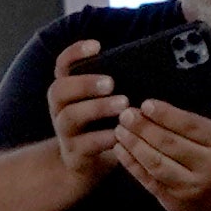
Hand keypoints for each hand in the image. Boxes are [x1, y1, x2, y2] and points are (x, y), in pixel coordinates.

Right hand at [46, 39, 126, 185]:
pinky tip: (121, 132)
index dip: (75, 53)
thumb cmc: (105, 122)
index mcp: (69, 89)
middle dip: (85, 83)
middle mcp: (61, 108)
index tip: (97, 46)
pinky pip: (85, 144)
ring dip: (97, 108)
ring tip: (123, 104)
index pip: (63, 64)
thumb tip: (151, 59)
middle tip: (111, 83)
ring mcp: (65, 131)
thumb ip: (118, 80)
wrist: (88, 164)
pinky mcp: (74, 153)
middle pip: (59, 90)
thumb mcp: (107, 99)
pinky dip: (104, 137)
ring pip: (70, 116)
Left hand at [113, 98, 210, 210]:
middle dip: (144, 128)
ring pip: (156, 163)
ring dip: (134, 145)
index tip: (147, 104)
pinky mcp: (172, 202)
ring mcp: (188, 187)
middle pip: (170, 144)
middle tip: (126, 115)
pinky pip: (148, 180)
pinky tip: (120, 149)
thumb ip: (194, 129)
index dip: (167, 114)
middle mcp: (207, 167)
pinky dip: (132, 164)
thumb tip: (156, 111)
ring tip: (120, 130)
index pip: (191, 126)